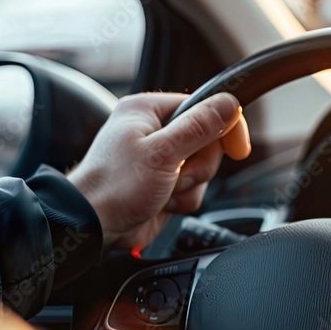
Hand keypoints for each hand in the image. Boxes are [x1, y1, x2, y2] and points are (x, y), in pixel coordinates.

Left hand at [68, 92, 250, 249]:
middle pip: (209, 141)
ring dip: (190, 185)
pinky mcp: (165, 182)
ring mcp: (161, 159)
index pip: (205, 107)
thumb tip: (229, 103)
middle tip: (177, 174)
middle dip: (199, 165)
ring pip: (204, 168)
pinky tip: (162, 202)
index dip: (225, 127)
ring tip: (164, 190)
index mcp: (149, 111)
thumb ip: (199, 127)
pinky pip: (194, 188)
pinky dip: (184, 199)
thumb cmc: (113, 187)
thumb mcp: (162, 153)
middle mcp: (155, 131)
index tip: (238, 148)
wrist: (92, 226)